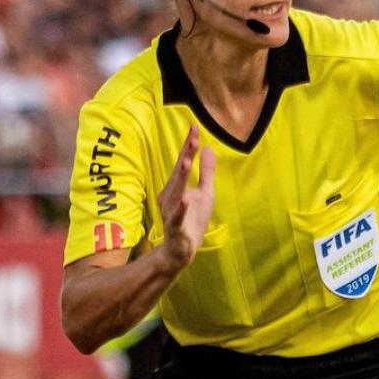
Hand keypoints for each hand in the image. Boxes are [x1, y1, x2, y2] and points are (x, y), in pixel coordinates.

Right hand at [156, 126, 214, 271]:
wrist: (181, 250)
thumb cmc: (192, 219)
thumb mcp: (205, 193)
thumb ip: (206, 172)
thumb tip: (209, 148)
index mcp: (176, 187)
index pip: (183, 162)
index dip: (189, 146)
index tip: (195, 127)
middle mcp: (170, 196)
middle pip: (178, 173)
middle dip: (185, 155)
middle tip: (193, 139)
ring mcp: (171, 212)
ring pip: (176, 193)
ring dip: (180, 178)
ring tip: (186, 162)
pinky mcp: (176, 228)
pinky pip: (178, 217)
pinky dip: (181, 208)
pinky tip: (186, 199)